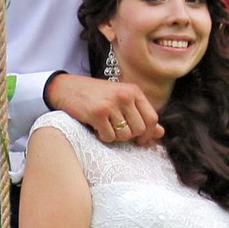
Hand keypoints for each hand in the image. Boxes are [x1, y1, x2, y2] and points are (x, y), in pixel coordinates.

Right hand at [47, 72, 162, 145]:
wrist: (67, 88)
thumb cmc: (96, 96)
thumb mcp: (121, 101)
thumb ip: (141, 115)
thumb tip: (161, 133)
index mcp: (134, 91)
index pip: (152, 119)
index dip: (148, 134)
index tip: (140, 140)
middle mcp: (125, 96)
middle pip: (139, 130)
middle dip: (129, 136)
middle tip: (117, 130)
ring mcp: (111, 104)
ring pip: (124, 136)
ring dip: (115, 136)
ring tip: (106, 126)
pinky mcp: (97, 113)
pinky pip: (109, 137)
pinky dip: (103, 136)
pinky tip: (96, 127)